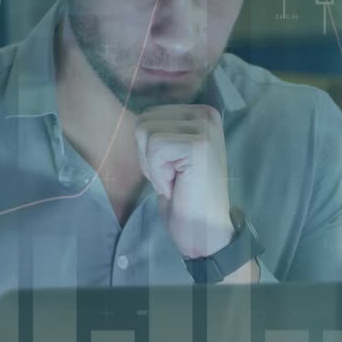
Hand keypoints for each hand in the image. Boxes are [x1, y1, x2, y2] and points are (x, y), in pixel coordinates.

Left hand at [134, 104, 234, 258]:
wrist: (203, 229)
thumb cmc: (183, 196)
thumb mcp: (168, 155)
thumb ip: (158, 131)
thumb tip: (135, 118)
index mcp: (199, 113)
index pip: (148, 116)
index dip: (147, 149)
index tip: (170, 170)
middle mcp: (206, 114)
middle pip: (144, 121)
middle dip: (147, 156)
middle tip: (171, 178)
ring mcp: (205, 127)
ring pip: (146, 132)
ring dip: (153, 165)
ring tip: (174, 180)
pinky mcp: (199, 143)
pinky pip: (155, 148)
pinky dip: (158, 173)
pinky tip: (176, 185)